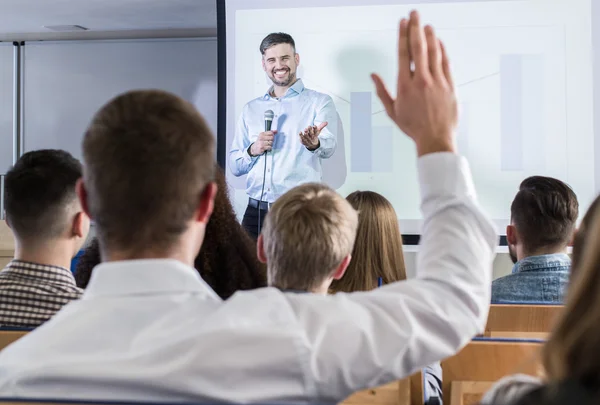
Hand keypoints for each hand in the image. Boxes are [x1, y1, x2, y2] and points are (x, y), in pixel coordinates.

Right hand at [250, 130, 276, 155]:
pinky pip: (270, 147)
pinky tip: (267, 148)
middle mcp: (261, 138)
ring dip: (270, 145)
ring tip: (267, 145)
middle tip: (269, 142)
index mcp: (262, 134)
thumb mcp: (264, 136)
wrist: (254, 148)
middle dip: (272, 140)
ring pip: (271, 143)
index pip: (271, 133)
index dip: (272, 135)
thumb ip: (270, 133)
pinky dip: (269, 148)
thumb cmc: (260, 142)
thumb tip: (276, 131)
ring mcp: (261, 143)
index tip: (271, 137)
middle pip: (272, 138)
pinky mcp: (262, 148)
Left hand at [299, 122, 327, 150]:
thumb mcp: (318, 131)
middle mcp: (311, 137)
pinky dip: (301, 136)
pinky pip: (302, 139)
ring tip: (305, 129)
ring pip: (307, 136)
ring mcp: (307, 139)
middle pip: (311, 134)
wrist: (312, 144)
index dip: (315, 129)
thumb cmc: (314, 135)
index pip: (316, 131)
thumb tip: (326, 122)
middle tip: (309, 126)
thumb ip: (321, 126)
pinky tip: (300, 132)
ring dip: (306, 133)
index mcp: (315, 134)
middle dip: (310, 130)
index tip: (314, 126)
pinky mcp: (303, 141)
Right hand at [371, 11, 456, 156]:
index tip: (402, 23)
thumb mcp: (392, 111)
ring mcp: (437, 81)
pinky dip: (442, 50)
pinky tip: (438, 42)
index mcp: (405, 86)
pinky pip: (446, 62)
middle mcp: (421, 80)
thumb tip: (373, 75)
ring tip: (426, 24)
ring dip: (430, 35)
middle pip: (418, 47)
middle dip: (415, 27)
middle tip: (414, 13)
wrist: (435, 138)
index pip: (403, 54)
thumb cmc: (413, 127)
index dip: (402, 35)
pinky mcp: (450, 85)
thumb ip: (382, 91)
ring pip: (434, 52)